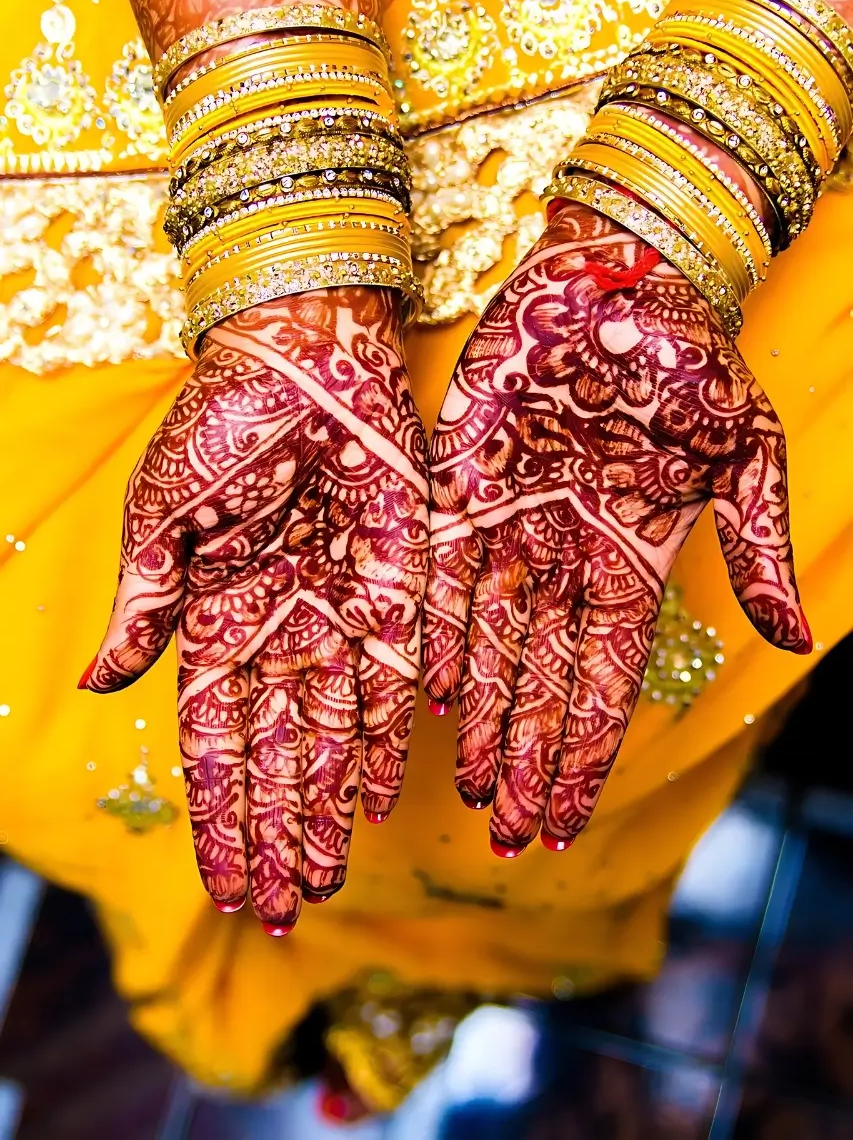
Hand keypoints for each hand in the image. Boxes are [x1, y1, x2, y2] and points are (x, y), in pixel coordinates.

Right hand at [81, 288, 427, 929]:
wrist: (304, 348)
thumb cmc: (223, 418)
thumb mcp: (165, 513)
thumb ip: (145, 601)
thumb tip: (100, 679)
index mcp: (215, 613)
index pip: (214, 740)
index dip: (220, 813)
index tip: (224, 884)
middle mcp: (279, 625)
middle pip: (276, 753)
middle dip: (275, 831)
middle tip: (280, 910)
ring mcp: (338, 609)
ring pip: (331, 730)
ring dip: (327, 804)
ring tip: (325, 875)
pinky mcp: (398, 583)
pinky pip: (391, 675)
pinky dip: (385, 734)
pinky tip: (380, 793)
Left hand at [423, 202, 809, 854]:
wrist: (623, 274)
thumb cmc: (692, 359)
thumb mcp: (744, 450)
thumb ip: (755, 543)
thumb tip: (794, 638)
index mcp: (630, 555)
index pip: (605, 678)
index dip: (585, 752)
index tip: (566, 822)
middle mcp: (564, 554)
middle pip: (542, 679)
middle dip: (529, 759)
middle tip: (511, 837)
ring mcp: (507, 520)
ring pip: (487, 641)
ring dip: (482, 718)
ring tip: (472, 792)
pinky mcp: (457, 479)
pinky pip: (440, 571)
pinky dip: (435, 631)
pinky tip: (430, 694)